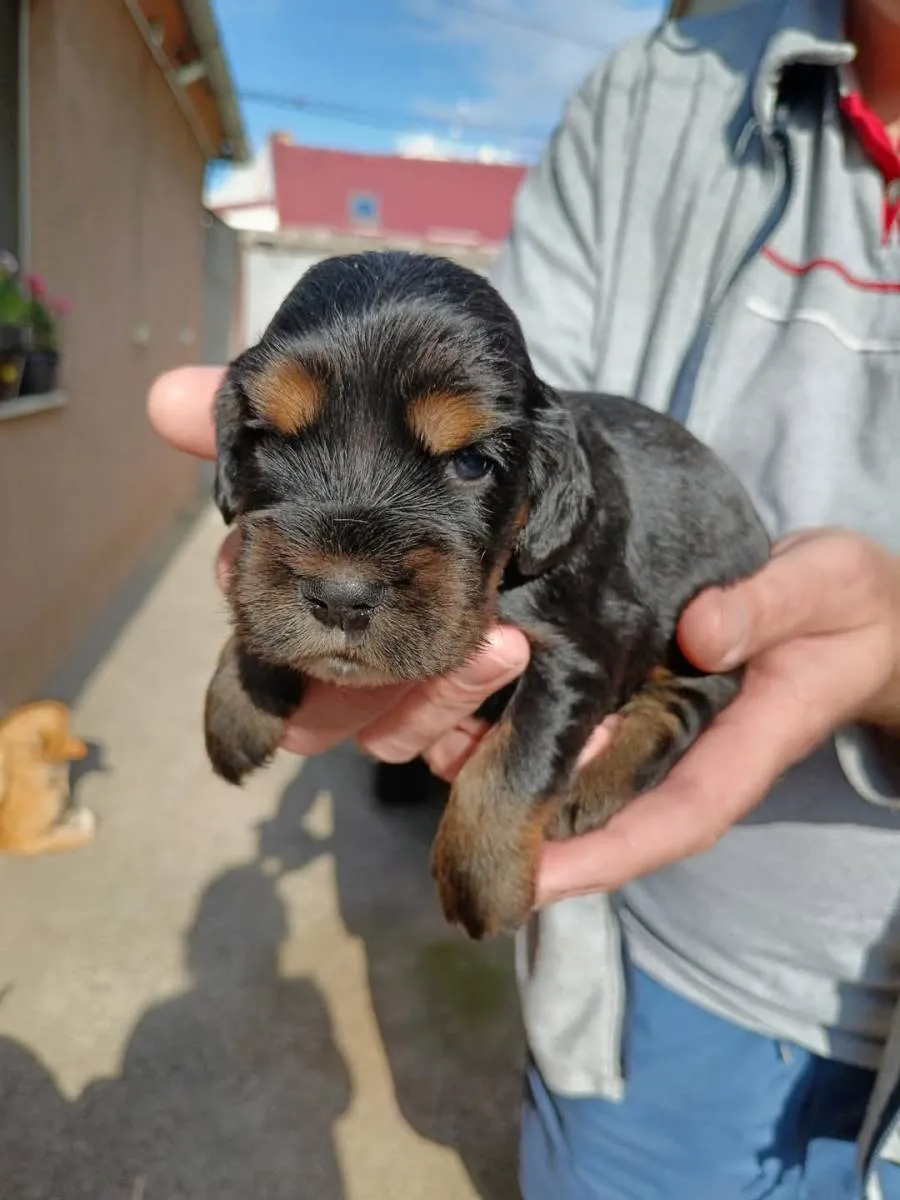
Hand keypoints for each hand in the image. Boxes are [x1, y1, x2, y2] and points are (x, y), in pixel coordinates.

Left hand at [148, 369, 899, 914]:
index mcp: (731, 749)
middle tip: (435, 792)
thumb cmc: (844, 607)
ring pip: (559, 769)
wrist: (843, 612)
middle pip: (592, 805)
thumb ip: (775, 606)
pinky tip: (436, 698)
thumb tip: (703, 632)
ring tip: (409, 742)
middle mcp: (674, 754)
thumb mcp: (831, 588)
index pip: (668, 820)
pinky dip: (495, 719)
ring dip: (485, 764)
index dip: (598, 855)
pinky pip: (553, 724)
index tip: (527, 877)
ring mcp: (643, 730)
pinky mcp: (618, 698)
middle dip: (512, 807)